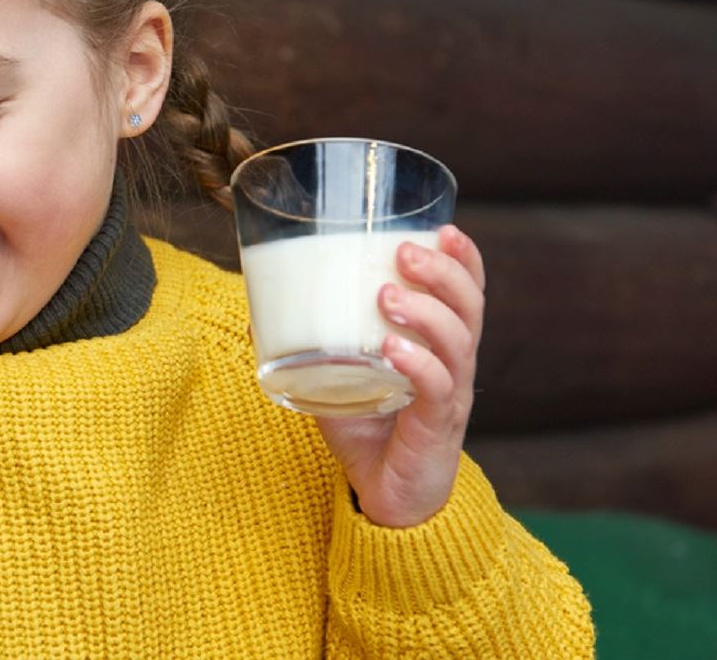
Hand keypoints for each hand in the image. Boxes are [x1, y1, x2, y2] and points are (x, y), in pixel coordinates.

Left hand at [314, 224, 485, 527]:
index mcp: (440, 344)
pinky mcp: (435, 429)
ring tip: (387, 295)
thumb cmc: (368, 430)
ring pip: (459, 344)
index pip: (467, 292)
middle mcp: (455, 365)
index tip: (444, 227)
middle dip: (442, 273)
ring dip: (426, 313)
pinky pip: (439, 390)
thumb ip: (308, 347)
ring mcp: (450, 397)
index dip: (463, 259)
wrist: (387, 498)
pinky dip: (419, 365)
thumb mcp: (336, 378)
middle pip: (469, 308)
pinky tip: (394, 349)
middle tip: (404, 252)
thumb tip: (256, 313)